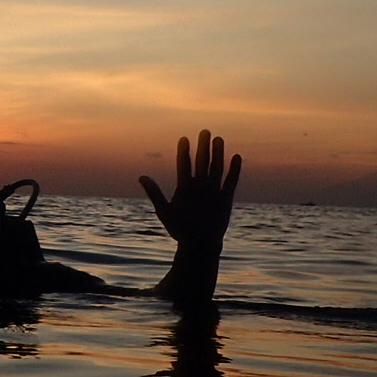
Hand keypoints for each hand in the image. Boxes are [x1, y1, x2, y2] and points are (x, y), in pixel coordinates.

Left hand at [138, 131, 241, 248]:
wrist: (198, 245)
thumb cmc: (179, 230)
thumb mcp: (165, 211)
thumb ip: (154, 193)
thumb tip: (141, 177)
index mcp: (184, 188)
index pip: (184, 165)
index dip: (184, 152)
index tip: (184, 139)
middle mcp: (199, 187)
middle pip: (202, 163)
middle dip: (203, 148)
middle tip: (204, 131)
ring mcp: (212, 192)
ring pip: (216, 169)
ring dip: (217, 155)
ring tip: (218, 139)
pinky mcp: (225, 199)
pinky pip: (230, 182)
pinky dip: (233, 170)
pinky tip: (235, 157)